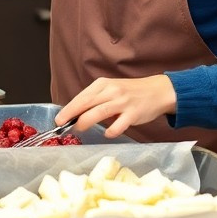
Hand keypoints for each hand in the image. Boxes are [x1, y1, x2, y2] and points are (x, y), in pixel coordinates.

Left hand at [55, 74, 177, 138]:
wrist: (158, 91)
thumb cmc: (130, 92)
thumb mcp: (111, 89)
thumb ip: (95, 99)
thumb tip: (75, 114)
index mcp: (103, 84)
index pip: (81, 97)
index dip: (68, 108)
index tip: (59, 119)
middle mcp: (111, 91)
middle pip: (86, 103)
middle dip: (71, 114)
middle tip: (61, 125)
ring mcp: (123, 102)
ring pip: (98, 112)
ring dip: (85, 122)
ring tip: (78, 129)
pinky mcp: (133, 114)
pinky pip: (118, 125)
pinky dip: (110, 131)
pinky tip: (107, 133)